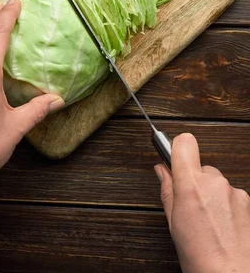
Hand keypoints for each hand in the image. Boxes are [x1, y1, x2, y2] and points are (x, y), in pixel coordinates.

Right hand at [155, 133, 249, 272]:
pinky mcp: (249, 202)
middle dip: (195, 182)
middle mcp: (215, 183)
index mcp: (192, 185)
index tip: (173, 156)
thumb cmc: (202, 259)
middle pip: (201, 167)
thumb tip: (162, 171)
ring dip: (212, 197)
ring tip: (208, 224)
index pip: (185, 142)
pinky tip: (223, 228)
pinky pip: (232, 196)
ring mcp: (235, 192)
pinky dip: (227, 208)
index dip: (178, 148)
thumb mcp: (174, 225)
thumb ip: (168, 191)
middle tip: (190, 207)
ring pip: (217, 183)